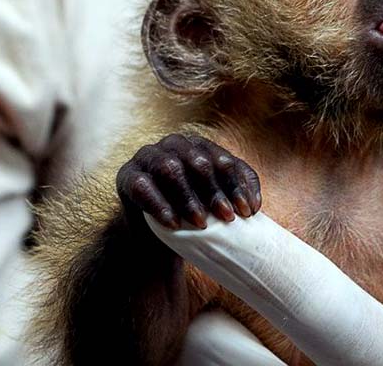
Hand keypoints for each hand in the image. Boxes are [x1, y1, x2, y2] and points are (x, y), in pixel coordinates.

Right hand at [116, 134, 261, 229]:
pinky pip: (143, 186)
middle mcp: (173, 145)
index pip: (222, 160)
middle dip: (215, 190)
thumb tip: (255, 206)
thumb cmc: (190, 216)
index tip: (247, 212)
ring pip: (170, 168)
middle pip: (197, 161)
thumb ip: (236, 194)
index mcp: (197, 146)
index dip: (236, 185)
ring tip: (201, 224)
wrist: (151, 237)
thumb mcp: (215, 204)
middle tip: (227, 218)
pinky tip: (173, 224)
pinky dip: (160, 205)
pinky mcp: (126, 176)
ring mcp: (147, 157)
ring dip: (188, 197)